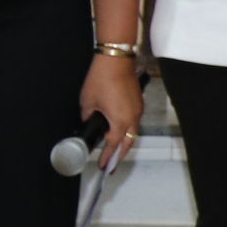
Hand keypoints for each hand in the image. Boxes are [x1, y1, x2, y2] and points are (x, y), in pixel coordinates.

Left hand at [79, 54, 142, 170]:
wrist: (116, 60)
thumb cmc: (101, 80)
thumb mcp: (87, 101)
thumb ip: (89, 116)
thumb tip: (90, 120)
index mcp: (120, 122)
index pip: (113, 146)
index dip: (107, 157)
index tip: (103, 167)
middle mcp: (132, 119)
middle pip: (128, 143)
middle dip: (120, 155)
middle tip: (111, 163)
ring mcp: (138, 110)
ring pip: (133, 132)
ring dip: (124, 141)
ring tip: (115, 148)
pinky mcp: (139, 102)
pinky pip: (134, 121)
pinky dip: (127, 128)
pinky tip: (119, 128)